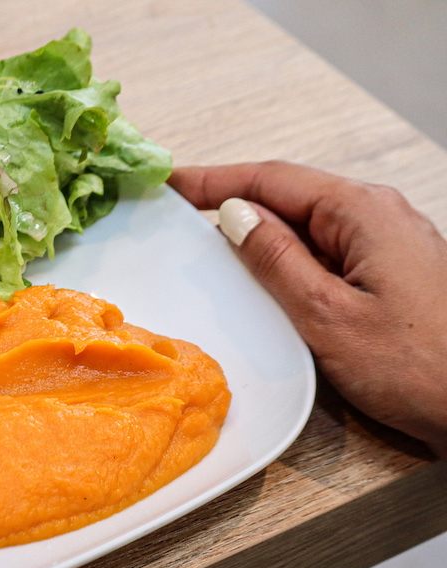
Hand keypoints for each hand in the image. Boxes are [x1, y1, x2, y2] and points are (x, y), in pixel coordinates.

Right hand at [169, 161, 446, 456]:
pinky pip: (327, 252)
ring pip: (308, 226)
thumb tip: (235, 217)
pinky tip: (265, 281)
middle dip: (233, 203)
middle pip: (290, 196)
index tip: (170, 183)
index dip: (214, 179)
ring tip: (212, 251)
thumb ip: (276, 260)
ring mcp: (389, 245)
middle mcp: (380, 217)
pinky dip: (288, 259)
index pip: (272, 178)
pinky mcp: (392, 275)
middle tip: (179, 215)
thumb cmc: (421, 366)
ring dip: (260, 234)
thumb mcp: (327, 314)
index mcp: (363, 212)